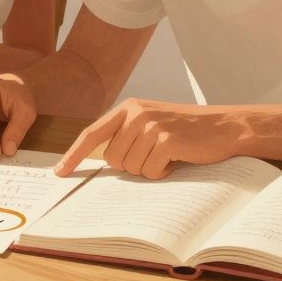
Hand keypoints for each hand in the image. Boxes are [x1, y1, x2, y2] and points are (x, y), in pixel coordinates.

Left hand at [54, 98, 244, 179]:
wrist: (222, 126)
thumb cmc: (185, 130)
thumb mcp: (151, 124)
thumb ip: (127, 135)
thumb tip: (103, 162)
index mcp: (128, 108)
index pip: (92, 134)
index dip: (74, 154)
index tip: (59, 172)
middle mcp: (136, 113)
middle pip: (113, 159)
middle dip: (132, 166)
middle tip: (155, 155)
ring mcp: (151, 125)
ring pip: (131, 168)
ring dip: (150, 169)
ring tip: (168, 154)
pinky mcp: (166, 139)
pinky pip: (150, 171)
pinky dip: (163, 172)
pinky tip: (177, 158)